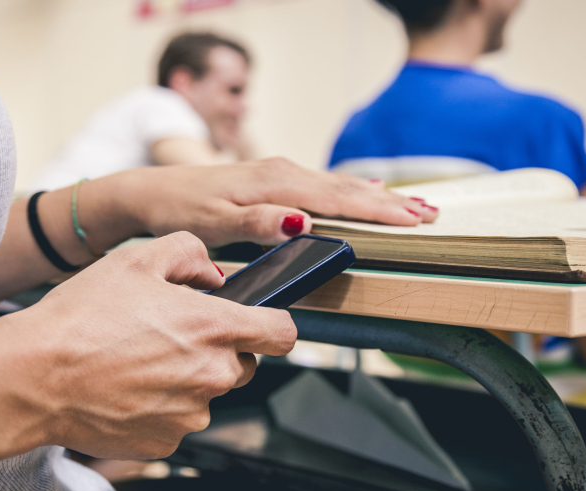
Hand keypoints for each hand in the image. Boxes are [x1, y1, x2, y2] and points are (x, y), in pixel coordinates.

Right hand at [1, 232, 295, 458]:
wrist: (34, 377)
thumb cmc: (81, 316)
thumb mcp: (136, 259)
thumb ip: (189, 254)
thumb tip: (214, 275)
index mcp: (215, 328)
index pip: (283, 333)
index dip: (273, 325)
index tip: (258, 323)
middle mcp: (212, 376)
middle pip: (243, 365)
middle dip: (219, 350)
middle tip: (171, 337)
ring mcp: (191, 416)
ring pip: (207, 395)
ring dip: (186, 380)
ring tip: (137, 363)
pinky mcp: (166, 444)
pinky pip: (176, 422)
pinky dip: (160, 409)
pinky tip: (125, 390)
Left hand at [105, 157, 437, 247]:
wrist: (154, 192)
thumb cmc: (181, 209)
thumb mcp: (212, 221)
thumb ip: (256, 222)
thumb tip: (299, 221)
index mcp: (274, 183)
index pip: (337, 198)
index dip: (377, 211)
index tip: (412, 221)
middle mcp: (282, 172)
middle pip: (347, 188)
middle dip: (391, 203)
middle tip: (432, 215)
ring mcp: (280, 174)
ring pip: (340, 185)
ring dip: (379, 197)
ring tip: (415, 207)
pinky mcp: (276, 180)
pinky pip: (326, 186)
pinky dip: (354, 193)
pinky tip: (371, 196)